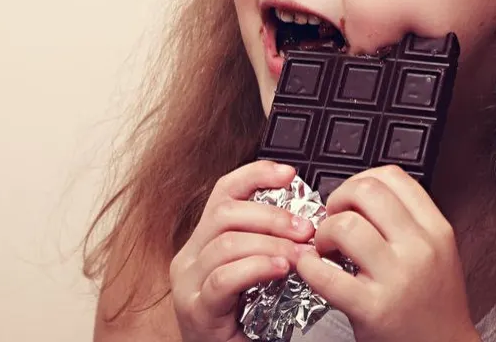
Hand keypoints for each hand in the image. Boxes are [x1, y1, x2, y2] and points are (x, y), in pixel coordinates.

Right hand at [169, 160, 315, 341]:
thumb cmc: (246, 322)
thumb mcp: (258, 273)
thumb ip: (269, 245)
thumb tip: (307, 218)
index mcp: (204, 240)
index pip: (224, 191)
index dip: (256, 175)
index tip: (289, 174)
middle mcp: (189, 256)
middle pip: (226, 212)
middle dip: (273, 215)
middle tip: (308, 228)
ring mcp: (188, 283)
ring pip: (226, 243)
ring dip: (272, 244)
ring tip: (302, 255)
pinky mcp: (195, 310)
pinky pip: (223, 278)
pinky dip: (256, 268)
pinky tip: (281, 270)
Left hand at [296, 166, 479, 341]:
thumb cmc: (433, 305)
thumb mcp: (437, 252)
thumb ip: (407, 221)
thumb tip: (361, 194)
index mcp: (436, 229)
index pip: (393, 176)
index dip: (361, 180)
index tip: (352, 200)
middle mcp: (420, 248)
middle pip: (366, 191)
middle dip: (338, 200)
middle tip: (334, 220)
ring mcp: (397, 278)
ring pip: (346, 226)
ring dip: (324, 232)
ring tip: (327, 249)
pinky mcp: (373, 309)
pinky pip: (326, 275)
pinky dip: (308, 267)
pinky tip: (312, 269)